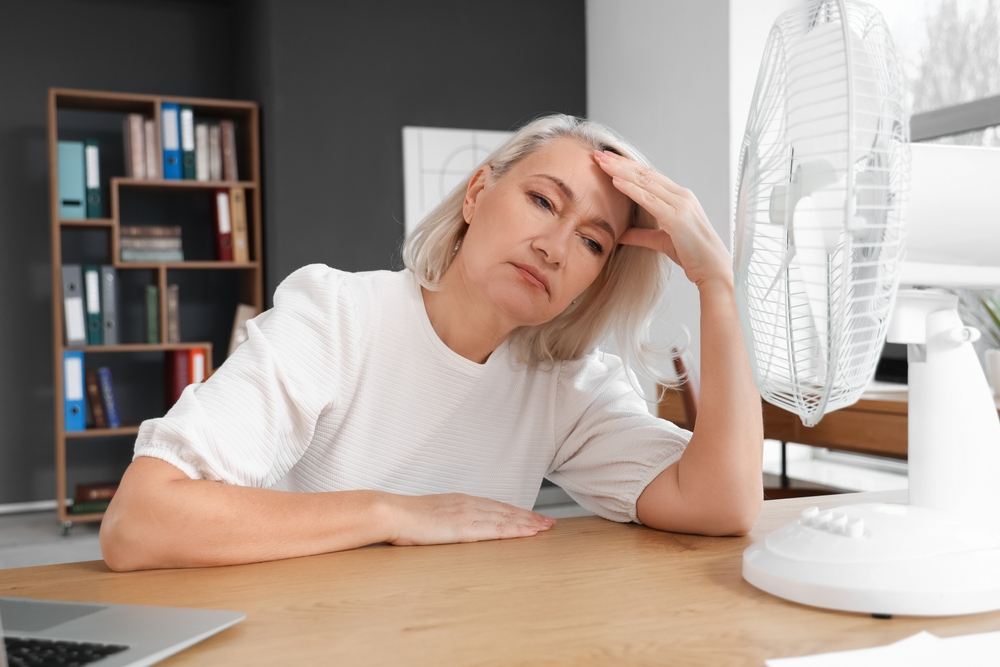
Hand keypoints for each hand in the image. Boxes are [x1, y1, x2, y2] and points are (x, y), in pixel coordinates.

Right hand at [386, 493, 554, 545]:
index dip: (514, 512)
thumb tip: (446, 529)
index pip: (494, 506)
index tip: (530, 516)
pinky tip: (528, 532)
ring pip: (505, 518)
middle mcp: (467, 504)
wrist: (391, 513)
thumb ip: (442, 521)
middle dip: (528, 517)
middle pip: (505, 510)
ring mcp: (467, 514)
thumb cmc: (403, 519)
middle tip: (548, 522)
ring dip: (527, 523)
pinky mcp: (464, 527)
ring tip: (545, 527)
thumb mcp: (428, 518)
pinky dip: (515, 529)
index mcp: (459, 502)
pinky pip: (496, 528)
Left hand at [594, 150, 731, 289]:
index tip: (608, 161)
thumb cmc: (693, 254)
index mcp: (680, 198)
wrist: (713, 269)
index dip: (628, 167)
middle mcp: (681, 196)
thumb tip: (621, 233)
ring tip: (601, 162)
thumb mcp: (661, 241)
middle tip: (599, 154)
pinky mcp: (677, 218)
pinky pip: (649, 200)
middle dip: (620, 163)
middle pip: (645, 174)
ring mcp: (681, 205)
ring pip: (645, 182)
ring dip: (621, 170)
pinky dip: (631, 189)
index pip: (649, 176)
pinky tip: (615, 181)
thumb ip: (641, 235)